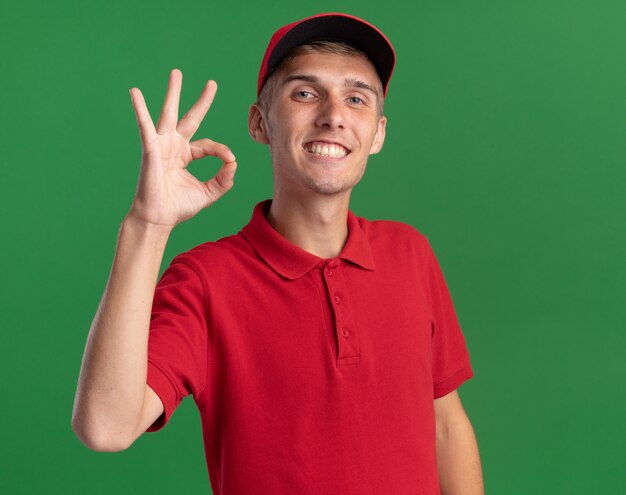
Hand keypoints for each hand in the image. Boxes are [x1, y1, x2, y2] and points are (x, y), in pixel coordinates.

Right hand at [127, 68, 236, 228]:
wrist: (159, 219)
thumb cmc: (179, 207)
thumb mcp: (210, 192)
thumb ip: (224, 178)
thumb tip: (234, 161)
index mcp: (186, 155)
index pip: (208, 145)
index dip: (221, 151)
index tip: (229, 160)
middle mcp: (174, 147)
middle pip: (190, 118)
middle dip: (201, 101)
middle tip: (212, 83)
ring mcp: (161, 145)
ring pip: (169, 114)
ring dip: (173, 93)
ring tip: (177, 73)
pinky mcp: (150, 148)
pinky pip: (145, 125)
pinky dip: (139, 109)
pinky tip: (134, 92)